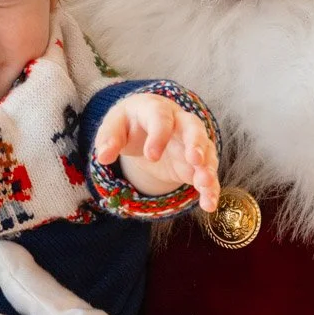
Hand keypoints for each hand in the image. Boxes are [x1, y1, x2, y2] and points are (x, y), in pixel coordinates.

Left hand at [94, 93, 220, 213]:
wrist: (144, 126)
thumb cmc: (129, 124)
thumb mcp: (114, 127)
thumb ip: (108, 139)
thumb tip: (103, 157)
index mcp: (155, 109)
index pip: (160, 117)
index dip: (158, 135)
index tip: (151, 156)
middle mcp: (179, 122)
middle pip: (193, 127)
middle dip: (196, 142)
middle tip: (195, 159)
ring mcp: (192, 142)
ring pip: (206, 151)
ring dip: (207, 168)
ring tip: (205, 185)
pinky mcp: (197, 162)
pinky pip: (207, 173)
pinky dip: (210, 188)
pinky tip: (209, 204)